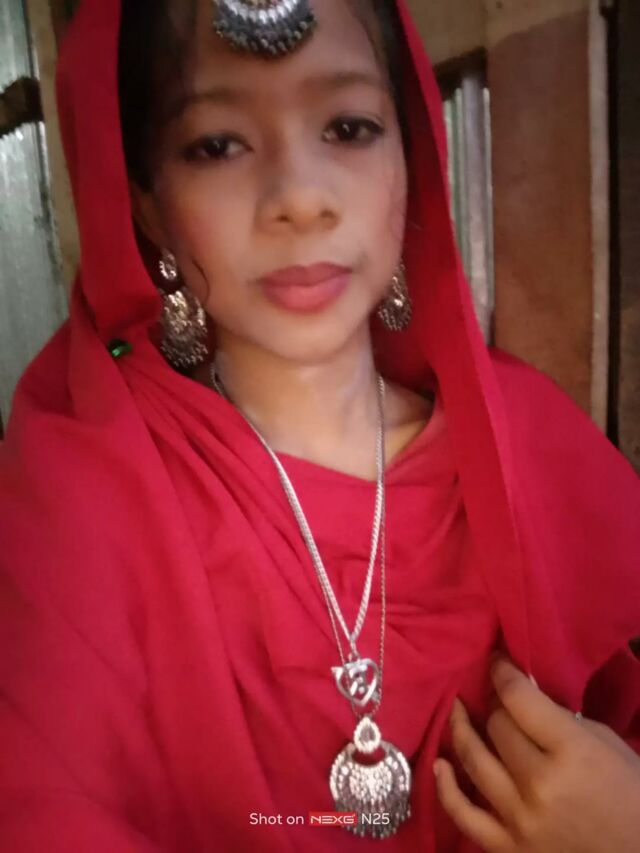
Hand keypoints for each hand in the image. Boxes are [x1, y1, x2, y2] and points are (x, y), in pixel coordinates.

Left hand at [434, 658, 639, 851]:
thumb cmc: (629, 794)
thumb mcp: (604, 743)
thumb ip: (559, 717)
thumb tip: (521, 690)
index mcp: (571, 752)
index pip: (518, 699)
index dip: (502, 672)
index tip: (496, 661)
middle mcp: (539, 784)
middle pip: (496, 727)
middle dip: (493, 705)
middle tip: (493, 696)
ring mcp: (520, 820)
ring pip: (474, 760)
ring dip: (461, 730)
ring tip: (457, 712)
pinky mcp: (508, 849)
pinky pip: (463, 815)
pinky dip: (446, 787)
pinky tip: (440, 763)